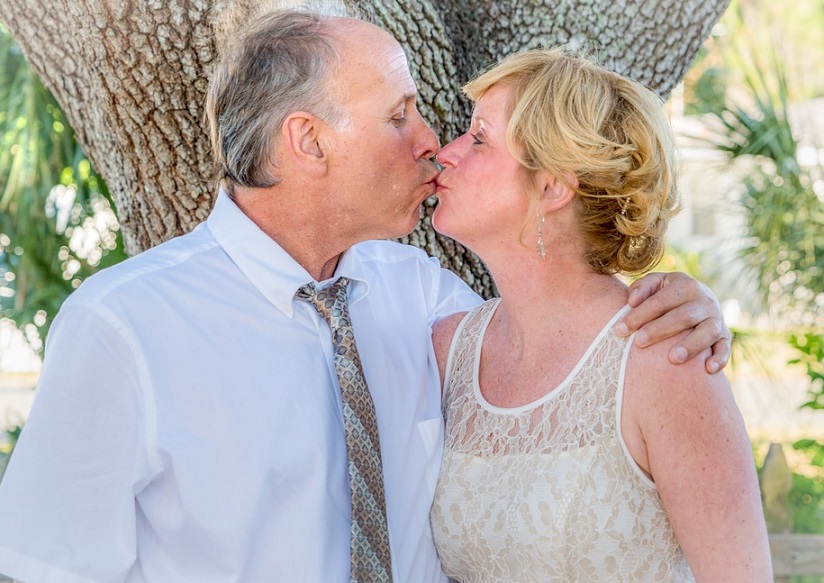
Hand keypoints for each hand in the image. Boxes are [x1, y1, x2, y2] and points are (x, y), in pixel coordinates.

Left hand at [615, 272, 730, 373]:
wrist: (696, 299)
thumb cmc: (667, 294)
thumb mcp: (655, 284)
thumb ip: (642, 288)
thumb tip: (632, 301)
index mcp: (686, 285)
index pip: (660, 302)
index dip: (639, 315)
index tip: (619, 329)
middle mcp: (705, 301)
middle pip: (683, 316)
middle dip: (659, 330)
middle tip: (638, 342)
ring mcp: (717, 319)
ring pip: (707, 332)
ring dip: (691, 345)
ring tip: (672, 358)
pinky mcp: (725, 336)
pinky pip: (726, 348)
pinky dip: (720, 358)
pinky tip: (708, 369)